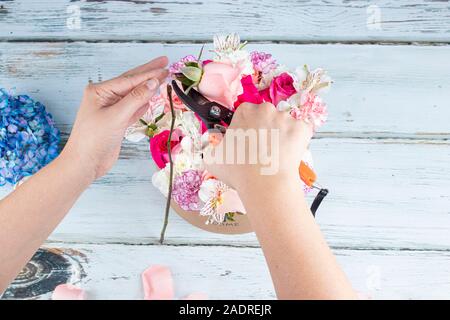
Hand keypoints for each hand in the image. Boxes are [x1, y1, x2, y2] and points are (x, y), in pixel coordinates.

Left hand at [62, 56, 168, 180]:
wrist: (85, 163)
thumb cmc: (94, 139)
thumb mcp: (116, 116)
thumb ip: (136, 99)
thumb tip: (153, 83)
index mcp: (100, 91)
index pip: (129, 79)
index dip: (149, 73)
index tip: (165, 67)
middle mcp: (105, 97)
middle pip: (132, 83)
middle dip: (149, 74)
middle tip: (165, 63)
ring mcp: (111, 110)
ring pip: (134, 96)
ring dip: (148, 89)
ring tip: (162, 78)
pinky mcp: (117, 122)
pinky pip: (133, 109)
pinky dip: (142, 104)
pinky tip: (151, 99)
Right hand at [204, 102, 312, 190]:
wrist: (265, 183)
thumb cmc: (237, 170)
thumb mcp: (212, 157)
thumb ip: (214, 145)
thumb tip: (215, 143)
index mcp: (245, 111)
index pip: (246, 114)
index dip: (246, 129)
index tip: (246, 142)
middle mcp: (266, 109)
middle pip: (266, 116)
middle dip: (264, 130)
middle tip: (261, 151)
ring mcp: (287, 118)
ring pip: (284, 125)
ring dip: (281, 136)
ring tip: (275, 156)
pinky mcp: (302, 129)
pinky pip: (301, 132)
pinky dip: (297, 142)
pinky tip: (288, 155)